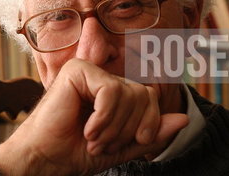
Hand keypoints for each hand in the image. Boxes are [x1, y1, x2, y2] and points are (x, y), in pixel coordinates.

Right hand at [0, 58, 188, 174]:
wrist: (44, 159)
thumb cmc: (77, 152)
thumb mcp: (122, 147)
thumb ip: (150, 134)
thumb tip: (184, 119)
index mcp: (114, 92)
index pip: (150, 97)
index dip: (149, 123)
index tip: (129, 143)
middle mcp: (104, 77)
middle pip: (144, 94)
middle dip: (129, 128)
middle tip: (104, 144)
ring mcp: (91, 70)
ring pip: (129, 93)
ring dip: (114, 127)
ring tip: (93, 139)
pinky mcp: (78, 70)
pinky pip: (111, 91)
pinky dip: (104, 117)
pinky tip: (87, 129)